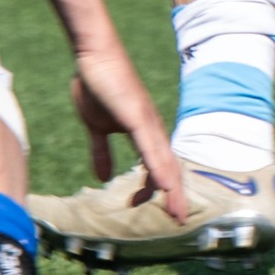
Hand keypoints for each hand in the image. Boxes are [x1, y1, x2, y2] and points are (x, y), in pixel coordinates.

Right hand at [70, 43, 188, 222]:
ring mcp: (147, 122)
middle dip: (175, 195)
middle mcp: (152, 129)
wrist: (95, 54)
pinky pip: (150, 147)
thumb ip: (102, 151)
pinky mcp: (137, 116)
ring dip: (172, 188)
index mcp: (144, 132)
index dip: (161, 189)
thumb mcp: (96, 127)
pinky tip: (164, 184)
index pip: (158, 166)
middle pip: (169, 167)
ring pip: (164, 161)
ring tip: (178, 212)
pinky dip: (158, 167)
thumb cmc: (98, 85)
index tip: (159, 211)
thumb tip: (101, 178)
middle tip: (179, 220)